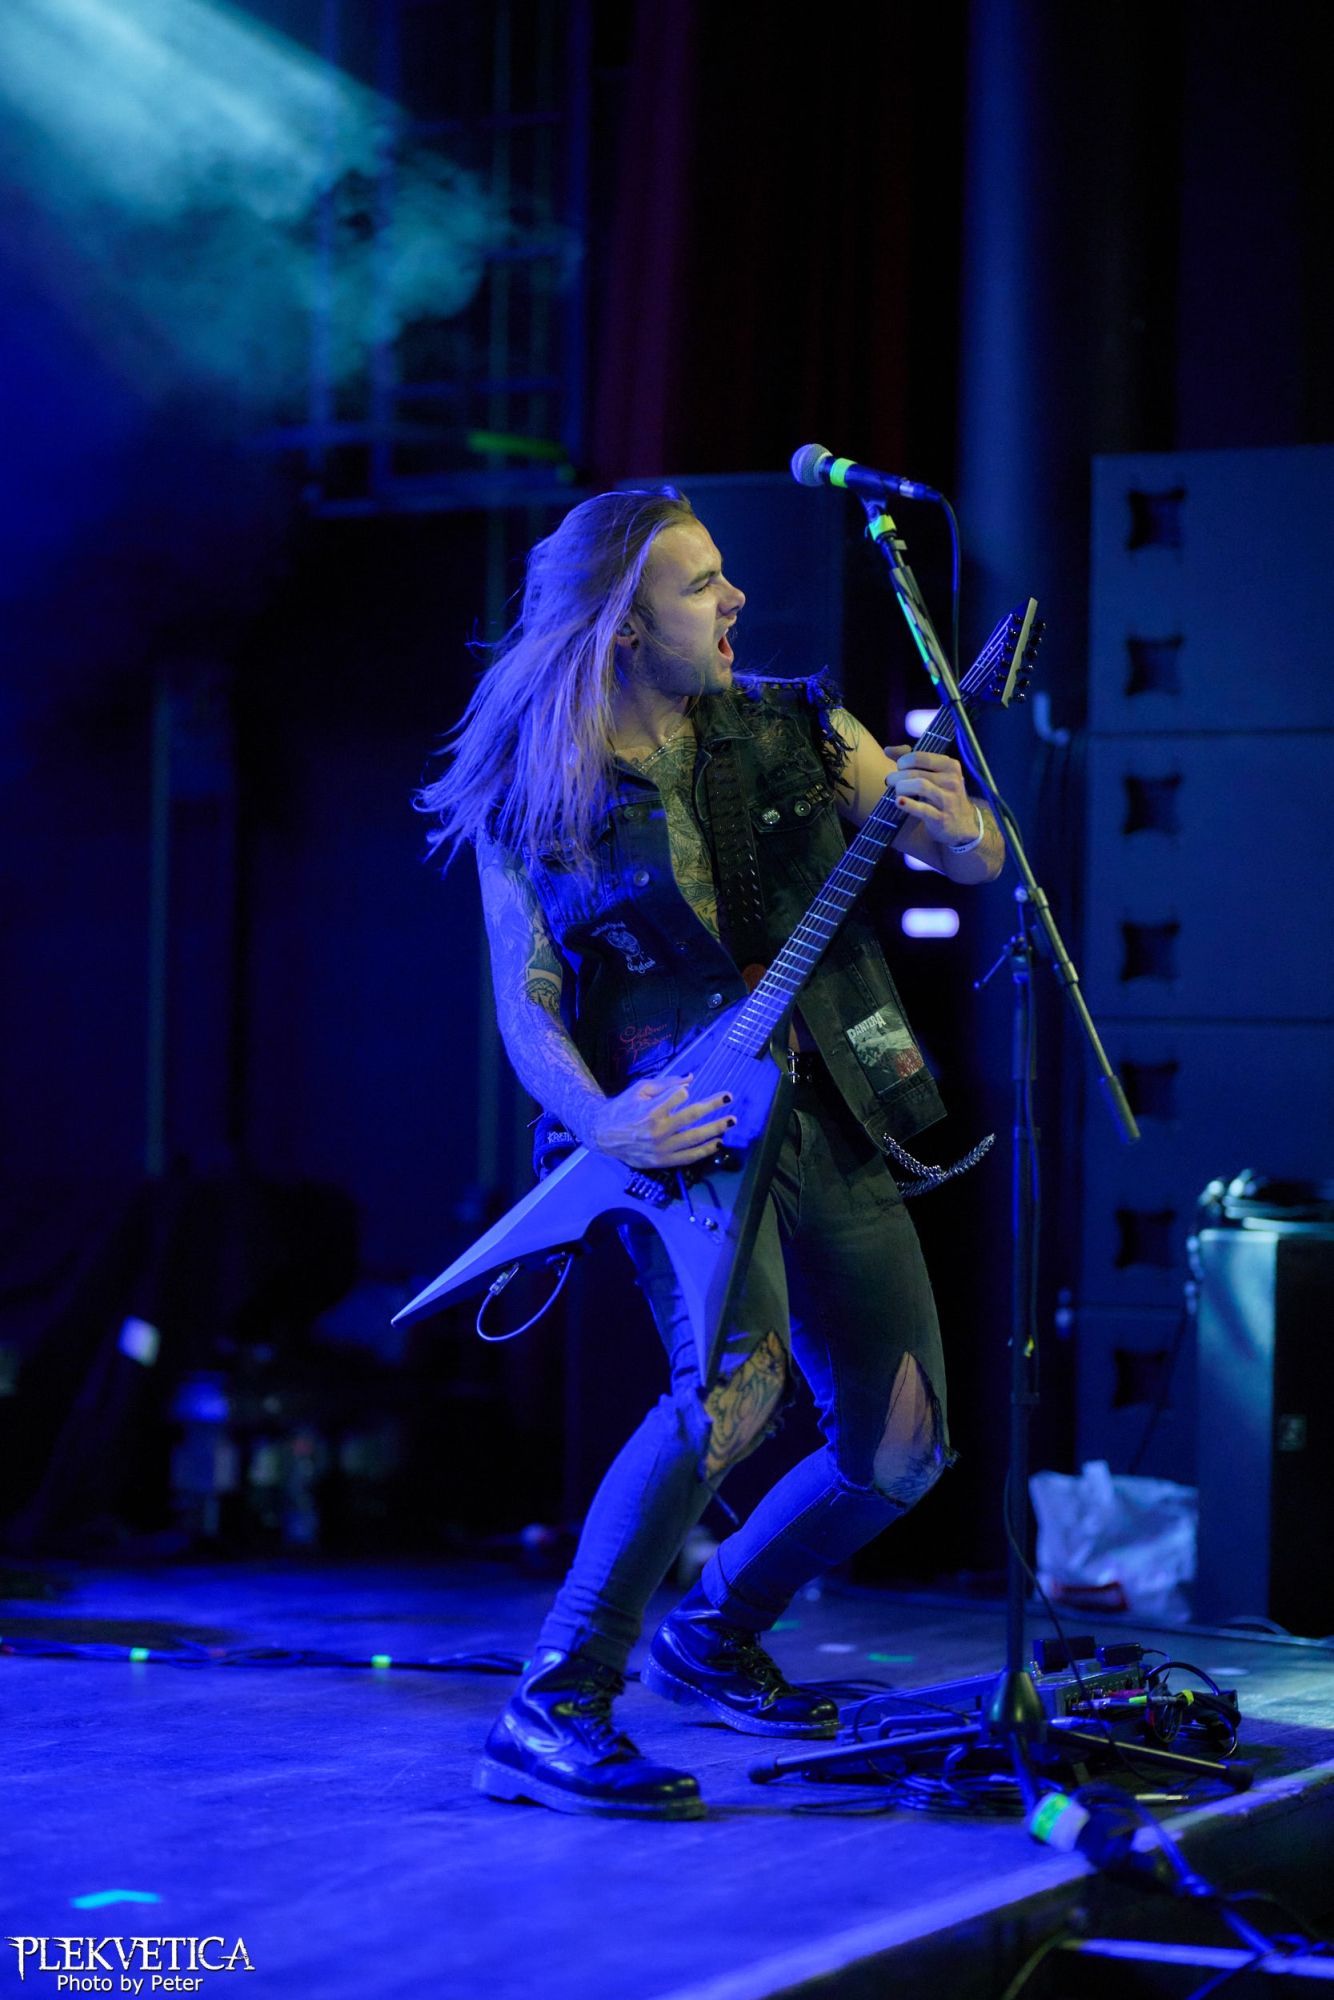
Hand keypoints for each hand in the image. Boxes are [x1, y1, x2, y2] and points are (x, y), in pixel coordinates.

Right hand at [584, 1072, 735, 1169]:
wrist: (603, 1135)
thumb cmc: (622, 1108)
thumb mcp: (640, 1089)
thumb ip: (666, 1083)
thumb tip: (691, 1079)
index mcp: (650, 1111)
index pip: (679, 1097)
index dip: (686, 1092)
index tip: (689, 1090)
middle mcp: (657, 1131)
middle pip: (692, 1116)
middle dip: (713, 1106)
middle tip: (729, 1098)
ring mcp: (661, 1148)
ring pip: (695, 1139)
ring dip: (716, 1130)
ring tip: (731, 1122)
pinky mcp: (661, 1161)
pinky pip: (688, 1157)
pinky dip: (705, 1151)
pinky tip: (718, 1144)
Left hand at [883, 745, 976, 845]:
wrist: (963, 824)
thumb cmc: (942, 793)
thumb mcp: (933, 774)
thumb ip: (911, 760)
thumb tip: (887, 750)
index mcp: (949, 765)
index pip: (919, 757)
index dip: (903, 761)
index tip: (899, 768)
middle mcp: (951, 780)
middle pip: (915, 773)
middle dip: (897, 776)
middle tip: (890, 782)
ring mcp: (948, 800)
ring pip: (919, 786)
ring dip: (901, 788)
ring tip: (896, 792)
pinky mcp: (942, 818)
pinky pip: (923, 809)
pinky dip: (908, 805)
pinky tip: (898, 802)